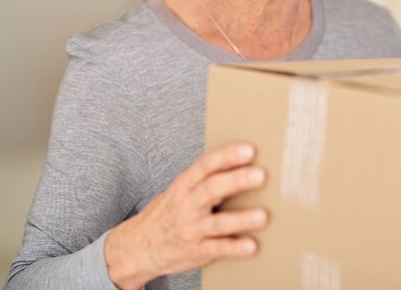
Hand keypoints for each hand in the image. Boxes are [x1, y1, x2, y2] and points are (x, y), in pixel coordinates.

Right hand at [104, 142, 267, 289]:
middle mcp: (187, 205)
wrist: (138, 246)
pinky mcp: (196, 251)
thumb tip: (243, 161)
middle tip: (260, 175)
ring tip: (262, 215)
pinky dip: (235, 248)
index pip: (206, 165)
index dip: (227, 156)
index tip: (249, 150)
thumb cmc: (168, 212)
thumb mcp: (180, 189)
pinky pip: (217, 249)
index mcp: (185, 184)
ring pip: (217, 223)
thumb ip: (206, 178)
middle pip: (212, 189)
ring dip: (240, 219)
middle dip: (236, 181)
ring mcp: (192, 229)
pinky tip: (251, 246)